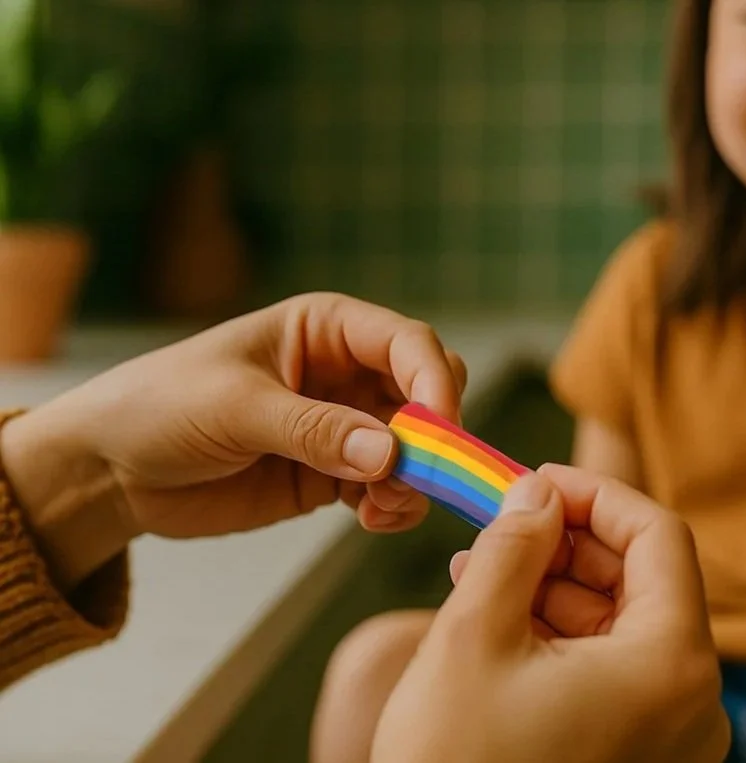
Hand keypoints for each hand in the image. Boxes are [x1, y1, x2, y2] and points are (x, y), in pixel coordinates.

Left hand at [1, 292, 465, 586]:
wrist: (112, 470)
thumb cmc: (161, 407)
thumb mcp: (236, 408)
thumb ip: (315, 429)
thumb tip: (392, 453)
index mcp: (327, 328)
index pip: (408, 344)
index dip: (435, 382)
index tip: (443, 432)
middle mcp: (346, 372)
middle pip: (426, 393)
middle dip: (434, 435)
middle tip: (416, 475)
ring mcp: (344, 425)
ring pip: (417, 448)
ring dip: (415, 480)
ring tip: (381, 509)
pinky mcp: (334, 475)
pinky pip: (388, 488)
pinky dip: (393, 505)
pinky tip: (371, 520)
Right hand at [371, 464, 730, 762]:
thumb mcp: (474, 637)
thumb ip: (514, 547)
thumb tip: (536, 493)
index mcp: (672, 666)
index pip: (659, 537)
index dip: (596, 494)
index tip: (537, 480)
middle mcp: (693, 704)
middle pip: (644, 581)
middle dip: (569, 543)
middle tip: (503, 522)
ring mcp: (671, 740)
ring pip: (624, 627)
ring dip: (557, 588)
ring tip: (484, 570)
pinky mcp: (641, 760)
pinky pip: (614, 674)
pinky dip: (563, 639)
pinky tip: (502, 620)